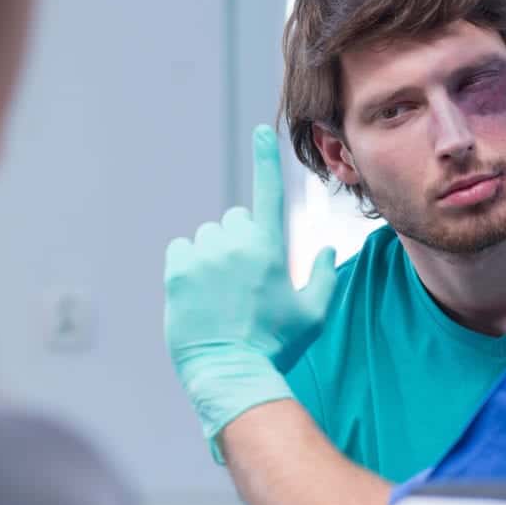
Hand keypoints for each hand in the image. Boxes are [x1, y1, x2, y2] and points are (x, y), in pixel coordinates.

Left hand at [163, 124, 336, 458]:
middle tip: (245, 281)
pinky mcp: (176, 272)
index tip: (261, 131)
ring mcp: (203, 257)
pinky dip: (189, 264)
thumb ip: (324, 278)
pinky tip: (200, 292)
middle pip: (236, 221)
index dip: (265, 158)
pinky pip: (182, 250)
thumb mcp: (312, 315)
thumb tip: (329, 251)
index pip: (267, 191)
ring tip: (221, 294)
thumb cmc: (276, 346)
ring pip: (208, 238)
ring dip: (215, 255)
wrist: (231, 373)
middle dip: (241, 241)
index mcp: (269, 248)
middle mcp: (235, 244)